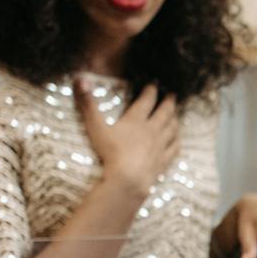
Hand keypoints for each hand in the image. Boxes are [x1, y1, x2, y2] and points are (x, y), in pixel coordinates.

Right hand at [76, 81, 178, 196]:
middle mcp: (152, 130)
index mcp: (136, 120)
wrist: (128, 179)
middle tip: (172, 94)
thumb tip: (80, 78)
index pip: (147, 100)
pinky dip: (177, 140)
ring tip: (176, 113)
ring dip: (174, 118)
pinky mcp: (164, 160)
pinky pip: (175, 147)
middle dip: (168, 101)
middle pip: (164, 112)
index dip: (151, 90)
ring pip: (172, 128)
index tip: (154, 83)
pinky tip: (177, 139)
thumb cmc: (110, 153)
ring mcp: (160, 145)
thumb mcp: (96, 127)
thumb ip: (88, 104)